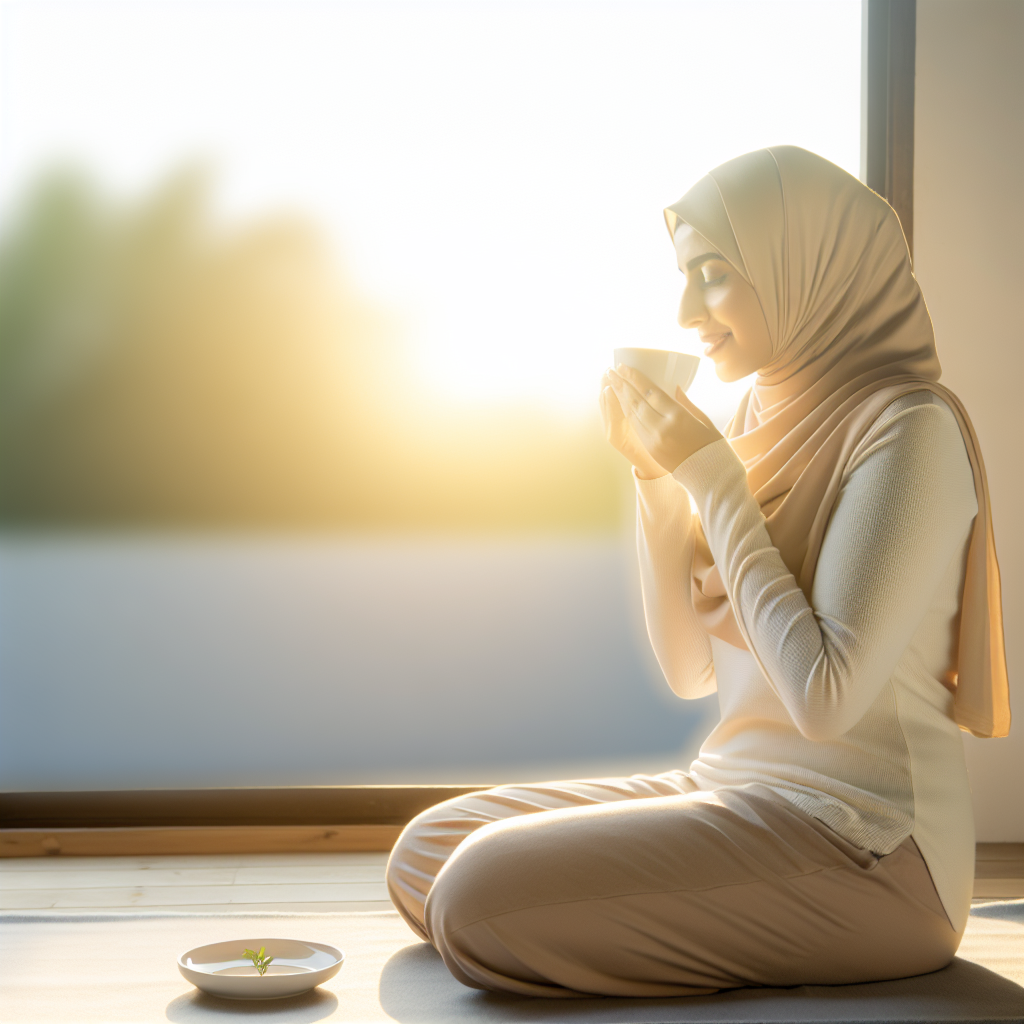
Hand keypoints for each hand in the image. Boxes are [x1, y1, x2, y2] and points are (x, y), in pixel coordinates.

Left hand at [606, 364, 721, 473]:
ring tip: (610, 382)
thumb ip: (685, 402)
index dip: (635, 378)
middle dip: (621, 384)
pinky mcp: (649, 448)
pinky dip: (625, 411)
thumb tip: (673, 386)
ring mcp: (653, 440)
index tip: (624, 366)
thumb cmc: (710, 444)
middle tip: (611, 370)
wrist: (708, 473)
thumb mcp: (702, 418)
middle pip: (636, 401)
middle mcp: (662, 428)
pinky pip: (634, 426)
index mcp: (678, 417)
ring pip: (631, 414)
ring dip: (619, 396)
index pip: (650, 392)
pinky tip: (620, 401)